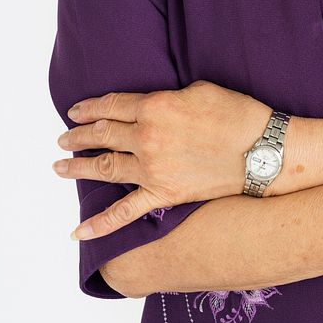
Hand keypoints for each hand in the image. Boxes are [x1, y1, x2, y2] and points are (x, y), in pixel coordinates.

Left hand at [52, 80, 271, 238]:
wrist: (262, 150)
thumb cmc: (237, 114)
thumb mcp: (200, 90)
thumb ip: (169, 98)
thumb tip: (156, 106)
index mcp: (155, 106)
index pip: (112, 105)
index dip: (90, 108)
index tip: (77, 111)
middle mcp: (147, 137)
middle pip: (102, 135)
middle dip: (79, 135)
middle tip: (64, 138)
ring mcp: (152, 169)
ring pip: (105, 168)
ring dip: (78, 168)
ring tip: (60, 167)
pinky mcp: (164, 194)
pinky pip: (125, 213)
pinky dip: (100, 224)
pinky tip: (78, 232)